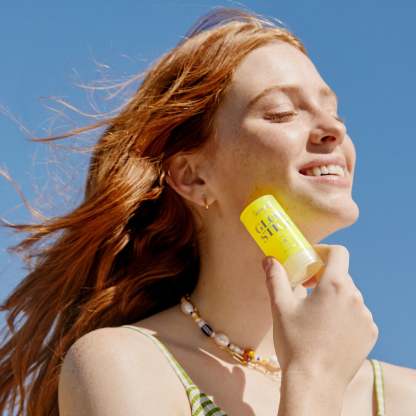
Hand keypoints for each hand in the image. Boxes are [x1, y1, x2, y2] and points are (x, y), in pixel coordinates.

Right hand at [263, 244, 378, 390]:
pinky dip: (343, 314)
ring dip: (333, 296)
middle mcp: (355, 297)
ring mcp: (365, 317)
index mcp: (334, 286)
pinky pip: (357, 314)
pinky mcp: (370, 334)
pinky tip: (327, 329)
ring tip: (314, 314)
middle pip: (341, 274)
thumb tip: (269, 259)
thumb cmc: (295, 343)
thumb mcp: (280, 307)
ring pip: (349, 295)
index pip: (338, 252)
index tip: (309, 260)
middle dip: (323, 276)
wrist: (315, 384)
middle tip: (305, 288)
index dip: (322, 251)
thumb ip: (275, 278)